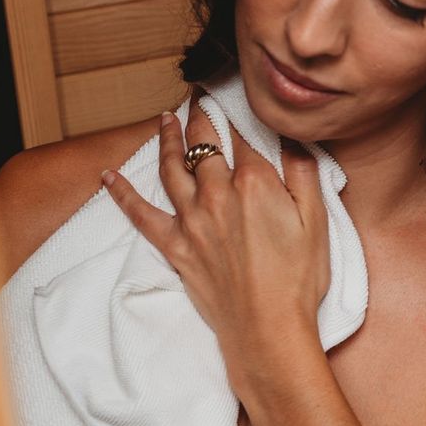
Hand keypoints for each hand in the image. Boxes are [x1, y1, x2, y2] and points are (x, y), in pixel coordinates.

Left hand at [100, 102, 330, 376]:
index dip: (237, 115)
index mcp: (255, 183)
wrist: (268, 328)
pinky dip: (122, 193)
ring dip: (168, 140)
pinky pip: (140, 214)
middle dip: (200, 117)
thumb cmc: (299, 279)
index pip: (242, 136)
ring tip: (166, 119)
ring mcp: (192, 220)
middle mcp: (217, 194)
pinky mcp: (176, 246)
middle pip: (205, 144)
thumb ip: (303, 173)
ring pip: (172, 168)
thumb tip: (294, 138)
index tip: (231, 99)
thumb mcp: (317, 221)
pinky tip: (108, 177)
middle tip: (197, 97)